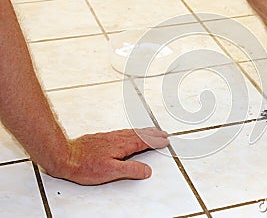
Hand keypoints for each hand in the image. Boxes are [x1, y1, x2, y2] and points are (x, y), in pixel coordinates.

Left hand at [48, 127, 168, 184]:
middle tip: (163, 133)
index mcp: (122, 145)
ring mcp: (110, 137)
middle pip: (140, 134)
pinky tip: (130, 134)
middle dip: (153, 134)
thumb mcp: (111, 172)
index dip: (155, 142)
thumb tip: (146, 170)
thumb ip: (131, 170)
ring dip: (144, 132)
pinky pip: (123, 132)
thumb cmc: (85, 166)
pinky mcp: (103, 138)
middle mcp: (117, 138)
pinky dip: (133, 132)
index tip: (164, 141)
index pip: (143, 142)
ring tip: (151, 132)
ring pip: (131, 132)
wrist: (65, 156)